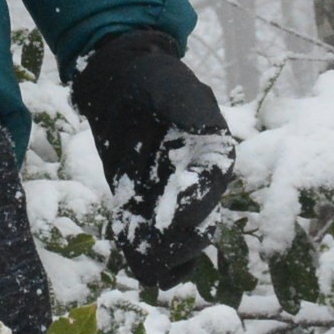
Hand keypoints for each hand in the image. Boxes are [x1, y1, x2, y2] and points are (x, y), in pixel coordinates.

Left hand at [70, 29, 235, 286]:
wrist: (121, 78)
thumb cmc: (153, 79)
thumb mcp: (172, 85)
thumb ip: (190, 106)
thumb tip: (205, 126)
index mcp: (211, 158)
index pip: (211, 194)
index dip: (193, 208)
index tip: (169, 212)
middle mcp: (197, 187)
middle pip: (198, 234)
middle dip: (177, 240)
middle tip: (146, 229)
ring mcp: (170, 202)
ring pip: (178, 252)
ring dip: (160, 255)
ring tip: (133, 238)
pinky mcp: (143, 207)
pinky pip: (150, 248)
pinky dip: (140, 252)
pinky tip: (124, 236)